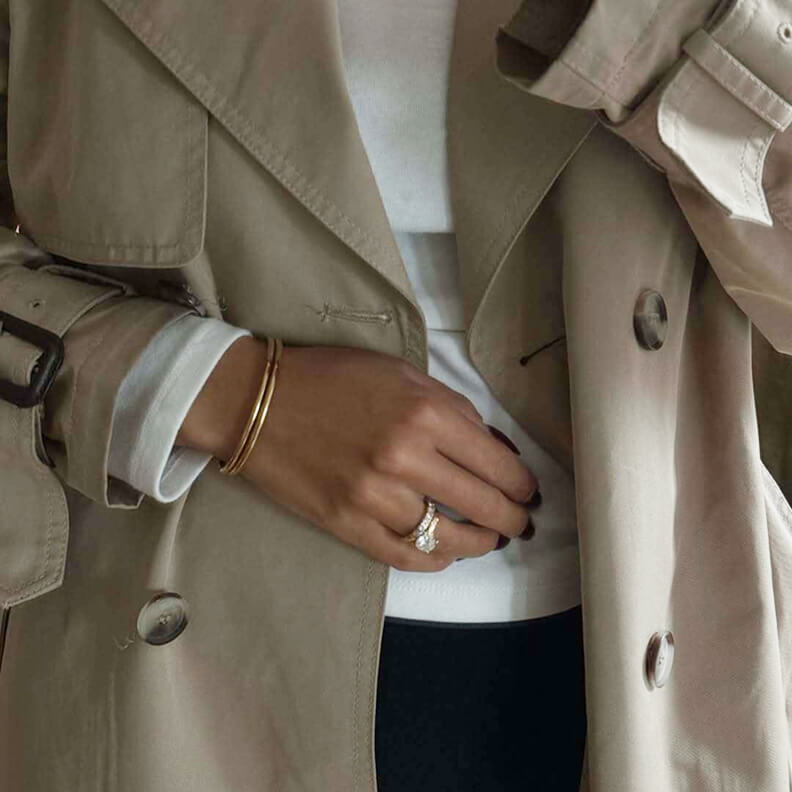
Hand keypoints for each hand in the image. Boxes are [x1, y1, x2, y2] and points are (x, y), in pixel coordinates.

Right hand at [178, 338, 538, 570]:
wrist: (256, 401)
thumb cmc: (331, 378)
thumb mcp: (400, 373)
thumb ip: (452, 408)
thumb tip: (495, 447)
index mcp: (424, 412)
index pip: (496, 462)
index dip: (521, 484)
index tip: (529, 491)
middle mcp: (404, 458)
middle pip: (482, 504)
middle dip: (512, 518)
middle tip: (521, 522)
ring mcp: (373, 498)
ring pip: (447, 537)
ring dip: (479, 543)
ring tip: (489, 540)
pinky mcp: (345, 524)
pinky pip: (403, 555)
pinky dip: (433, 559)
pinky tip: (445, 553)